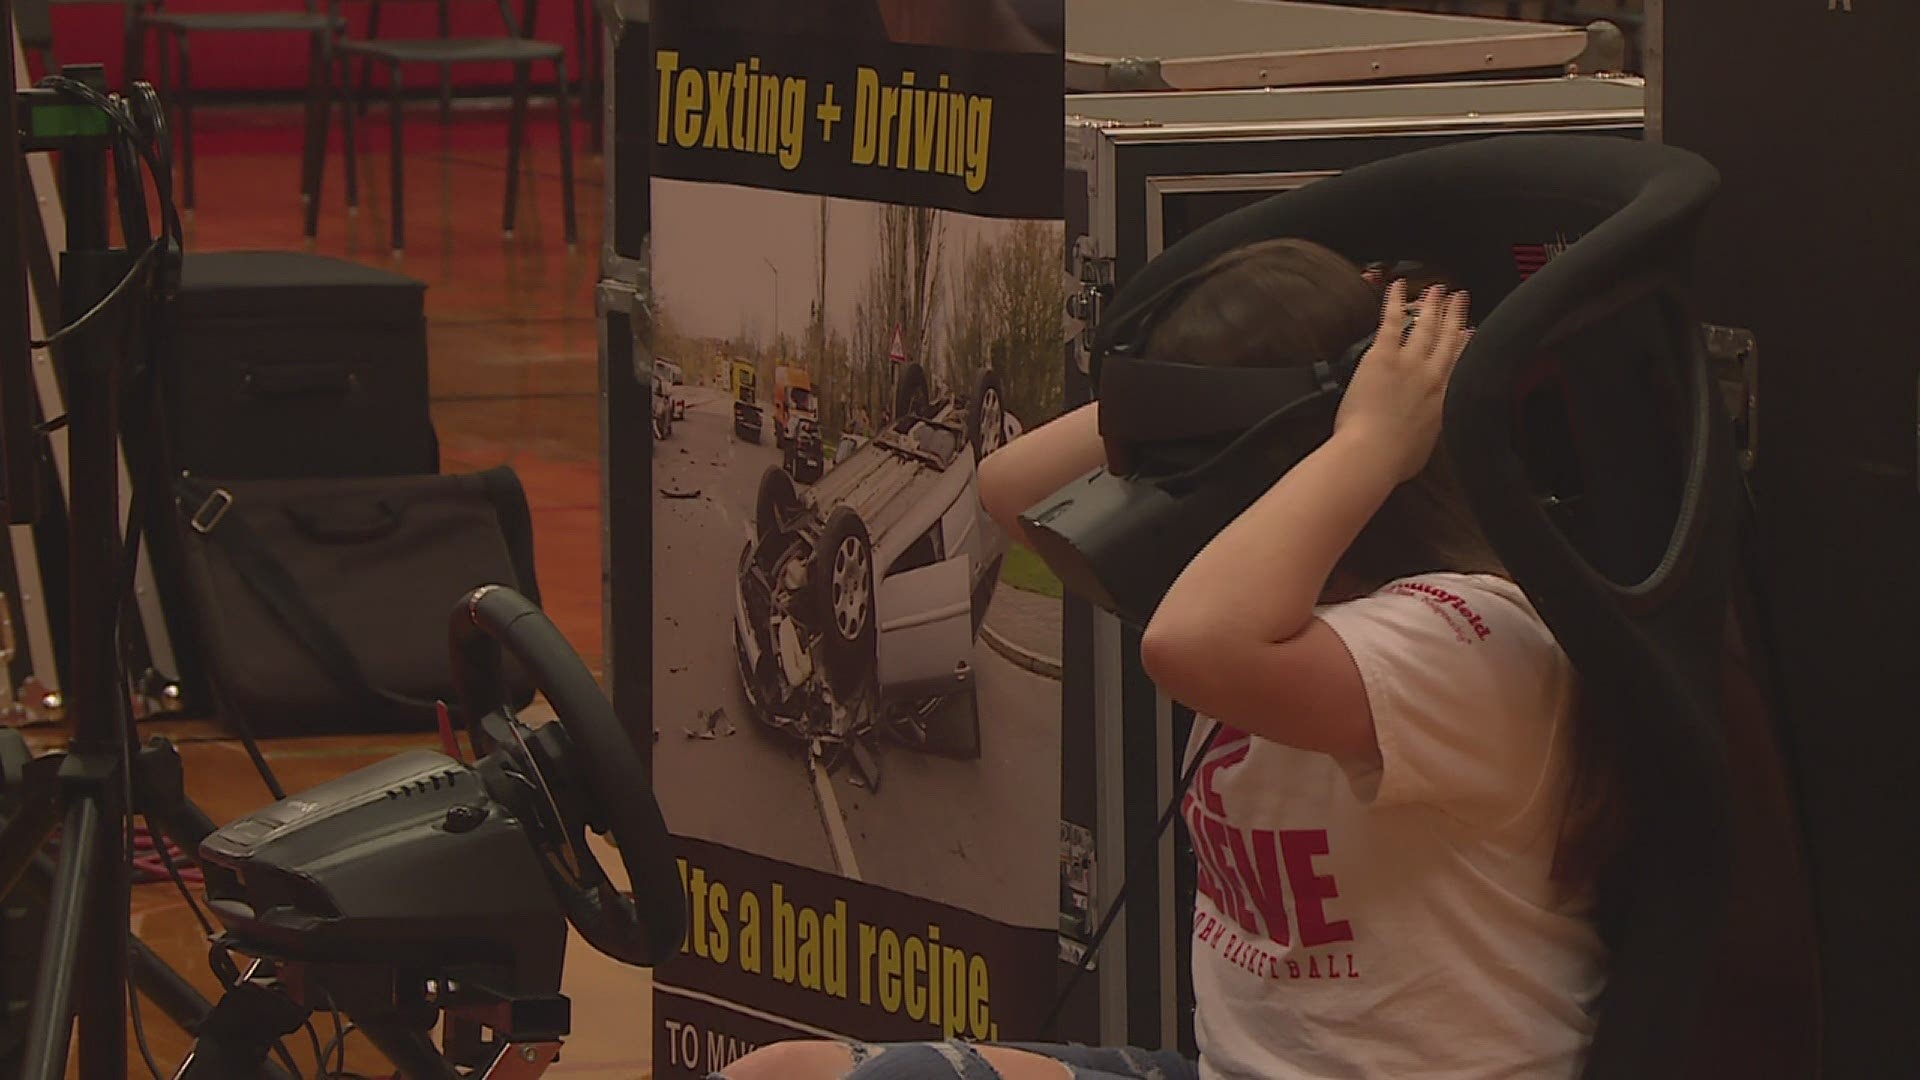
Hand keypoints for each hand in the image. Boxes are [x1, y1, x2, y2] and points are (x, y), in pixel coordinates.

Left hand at [1334, 279, 1472, 484]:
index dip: (1468, 344)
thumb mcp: (1425, 448)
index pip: (1462, 363)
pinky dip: (1396, 300)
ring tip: (1438, 289)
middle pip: (1449, 338)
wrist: (1373, 454)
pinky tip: (1399, 285)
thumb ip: (1429, 432)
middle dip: (1456, 315)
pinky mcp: (1384, 356)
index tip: (1472, 332)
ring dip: (1433, 305)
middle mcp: (1433, 376)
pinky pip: (1394, 320)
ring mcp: (1410, 363)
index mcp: (1445, 399)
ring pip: (1427, 326)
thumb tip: (1424, 434)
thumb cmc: (1394, 459)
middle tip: (1461, 298)